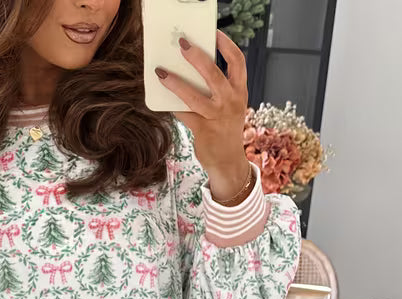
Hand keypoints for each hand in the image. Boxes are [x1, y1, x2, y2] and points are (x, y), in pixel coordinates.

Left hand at [156, 29, 249, 199]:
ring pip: (194, 96)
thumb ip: (217, 90)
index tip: (214, 32)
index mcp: (240, 92)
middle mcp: (230, 102)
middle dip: (197, 56)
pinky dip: (173, 106)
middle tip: (182, 44)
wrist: (228, 161)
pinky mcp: (203, 130)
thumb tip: (192, 70)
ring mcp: (217, 116)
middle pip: (214, 74)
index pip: (237, 62)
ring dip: (176, 83)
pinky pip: (184, 114)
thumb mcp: (229, 106)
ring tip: (161, 72)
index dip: (226, 45)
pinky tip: (162, 98)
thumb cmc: (225, 129)